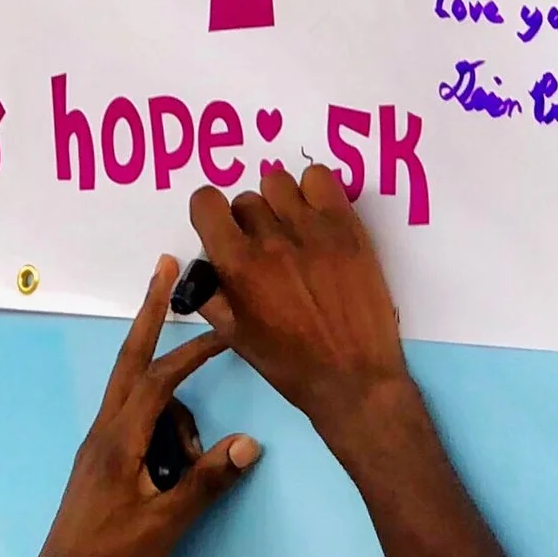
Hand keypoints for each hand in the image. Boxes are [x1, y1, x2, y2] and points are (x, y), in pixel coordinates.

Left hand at [41, 254, 259, 556]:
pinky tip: (172, 472)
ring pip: (142, 399)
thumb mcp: (166, 522)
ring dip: (174, 416)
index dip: (193, 351)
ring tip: (182, 474)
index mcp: (118, 439)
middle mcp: (104, 428)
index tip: (227, 330)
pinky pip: (138, 422)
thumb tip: (250, 442)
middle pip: (130, 357)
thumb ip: (207, 481)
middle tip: (164, 266)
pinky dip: (162, 429)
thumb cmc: (114, 555)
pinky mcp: (103, 456)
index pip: (159, 378)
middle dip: (150, 311)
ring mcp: (100, 440)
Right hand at [185, 163, 409, 438]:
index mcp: (237, 266)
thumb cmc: (289, 363)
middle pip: (245, 199)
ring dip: (278, 202)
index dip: (209, 214)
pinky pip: (320, 179)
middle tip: (265, 250)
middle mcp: (271, 240)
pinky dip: (313, 190)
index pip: (206, 202)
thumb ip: (209, 294)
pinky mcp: (347, 228)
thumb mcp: (233, 335)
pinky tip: (316, 218)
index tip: (221, 230)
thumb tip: (203, 265)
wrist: (354, 377)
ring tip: (292, 230)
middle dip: (248, 221)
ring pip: (279, 182)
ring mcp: (312, 230)